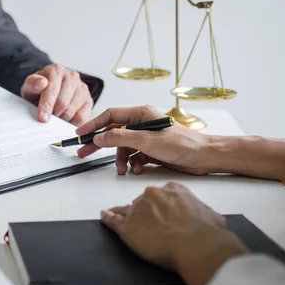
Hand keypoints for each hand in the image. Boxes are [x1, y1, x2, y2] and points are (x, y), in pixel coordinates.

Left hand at [21, 64, 92, 125]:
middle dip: (53, 115)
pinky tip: (64, 123)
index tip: (42, 118)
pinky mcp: (88, 101)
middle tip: (46, 119)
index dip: (46, 106)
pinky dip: (72, 124)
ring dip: (61, 120)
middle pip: (63, 103)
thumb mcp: (29, 87)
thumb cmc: (38, 91)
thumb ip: (32, 84)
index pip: (52, 90)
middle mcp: (72, 76)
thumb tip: (41, 83)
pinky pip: (82, 118)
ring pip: (72, 111)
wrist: (47, 92)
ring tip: (54, 118)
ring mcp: (82, 88)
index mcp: (56, 70)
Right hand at [76, 105, 211, 175]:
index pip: (110, 116)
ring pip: (123, 148)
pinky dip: (133, 164)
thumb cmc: (182, 143)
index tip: (81, 132)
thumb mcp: (146, 140)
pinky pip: (134, 157)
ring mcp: (146, 138)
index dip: (93, 124)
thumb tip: (100, 137)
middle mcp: (142, 124)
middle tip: (84, 152)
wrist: (204, 157)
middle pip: (113, 133)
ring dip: (121, 160)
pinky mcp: (151, 150)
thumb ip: (120, 137)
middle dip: (100, 144)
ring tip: (123, 170)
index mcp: (141, 114)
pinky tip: (138, 169)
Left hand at [100, 182, 247, 284]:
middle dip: (145, 212)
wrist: (196, 245)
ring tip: (121, 218)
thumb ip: (203, 213)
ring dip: (125, 215)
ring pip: (126, 210)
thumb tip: (208, 219)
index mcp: (173, 190)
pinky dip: (107, 219)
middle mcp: (152, 195)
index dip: (159, 205)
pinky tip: (104, 218)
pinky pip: (112, 220)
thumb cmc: (205, 233)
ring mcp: (137, 209)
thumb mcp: (211, 216)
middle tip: (151, 225)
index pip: (160, 195)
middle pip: (142, 202)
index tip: (160, 211)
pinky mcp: (127, 226)